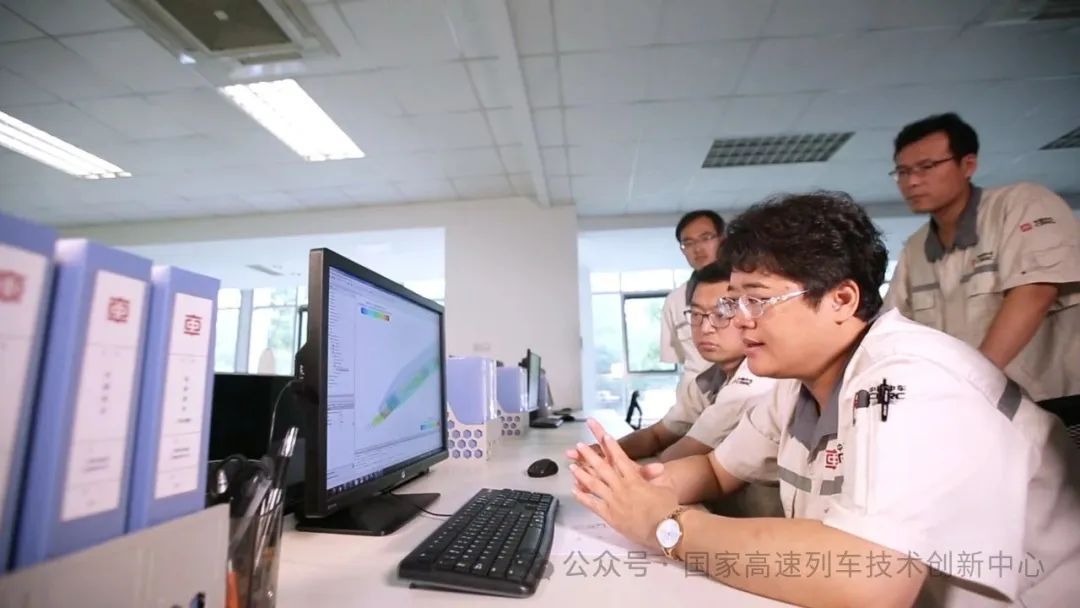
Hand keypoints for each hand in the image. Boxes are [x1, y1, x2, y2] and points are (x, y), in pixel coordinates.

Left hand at [568, 419, 678, 550]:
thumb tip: (659, 468)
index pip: (620, 458)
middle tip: (579, 445)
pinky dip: (582, 497)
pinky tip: (574, 491)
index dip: (612, 446)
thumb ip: (657, 477)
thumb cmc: (668, 508)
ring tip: (572, 466)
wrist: (665, 529)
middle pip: (602, 467)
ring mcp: (614, 501)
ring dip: (582, 474)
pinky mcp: (609, 515)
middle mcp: (621, 487)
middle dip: (589, 455)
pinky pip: (592, 504)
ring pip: (594, 484)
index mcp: (635, 478)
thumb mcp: (665, 487)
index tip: (604, 436)